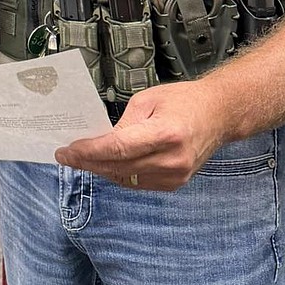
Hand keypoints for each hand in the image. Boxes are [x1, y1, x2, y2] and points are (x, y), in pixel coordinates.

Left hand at [55, 82, 225, 190]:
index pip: (117, 149)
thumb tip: (98, 141)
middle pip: (117, 166)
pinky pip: (137, 182)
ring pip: (125, 178)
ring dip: (100, 169)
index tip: (67, 151)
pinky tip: (106, 164)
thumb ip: (123, 123)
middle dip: (87, 162)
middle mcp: (172, 160)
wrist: (218, 115)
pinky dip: (118, 174)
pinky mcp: (175, 183)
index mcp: (165, 134)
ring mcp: (175, 175)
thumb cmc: (184, 101)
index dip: (88, 152)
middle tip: (66, 156)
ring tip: (81, 159)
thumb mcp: (147, 100)